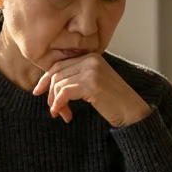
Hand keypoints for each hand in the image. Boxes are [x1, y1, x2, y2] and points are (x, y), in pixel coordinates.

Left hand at [32, 53, 151, 126]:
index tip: (38, 92)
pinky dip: (59, 104)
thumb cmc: (113, 102)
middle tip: (55, 110)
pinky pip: (64, 93)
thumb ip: (76, 78)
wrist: (133, 112)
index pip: (59, 64)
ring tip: (63, 114)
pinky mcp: (91, 84)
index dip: (46, 79)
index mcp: (91, 56)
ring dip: (56, 103)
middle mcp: (91, 60)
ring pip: (59, 84)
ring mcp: (92, 71)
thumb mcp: (94, 84)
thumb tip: (49, 84)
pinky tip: (65, 115)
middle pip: (57, 74)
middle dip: (51, 94)